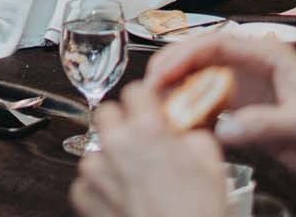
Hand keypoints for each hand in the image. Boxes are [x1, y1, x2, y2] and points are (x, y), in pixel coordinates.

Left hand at [70, 80, 225, 216]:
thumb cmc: (197, 214)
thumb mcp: (212, 164)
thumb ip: (191, 135)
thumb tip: (182, 131)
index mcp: (146, 130)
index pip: (134, 91)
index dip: (145, 102)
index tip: (150, 112)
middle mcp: (115, 145)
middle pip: (106, 113)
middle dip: (122, 123)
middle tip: (140, 142)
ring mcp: (95, 171)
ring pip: (95, 148)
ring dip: (111, 157)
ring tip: (136, 179)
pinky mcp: (83, 196)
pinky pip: (85, 180)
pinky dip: (100, 187)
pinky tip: (124, 198)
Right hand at [144, 33, 295, 187]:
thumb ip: (266, 124)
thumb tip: (225, 128)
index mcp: (266, 53)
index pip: (216, 43)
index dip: (185, 54)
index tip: (163, 71)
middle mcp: (249, 65)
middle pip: (199, 56)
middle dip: (171, 68)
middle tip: (150, 88)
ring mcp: (242, 86)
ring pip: (197, 78)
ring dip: (175, 90)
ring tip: (156, 106)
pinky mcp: (239, 108)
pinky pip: (204, 103)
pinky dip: (187, 110)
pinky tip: (175, 121)